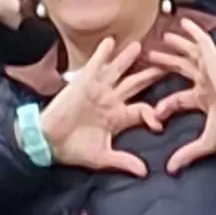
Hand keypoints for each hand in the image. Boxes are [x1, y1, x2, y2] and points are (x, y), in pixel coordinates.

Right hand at [39, 41, 163, 176]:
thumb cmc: (73, 149)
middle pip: (135, 84)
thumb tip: (144, 172)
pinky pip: (95, 64)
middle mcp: (110, 100)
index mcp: (117, 118)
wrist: (48, 141)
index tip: (159, 124)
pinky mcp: (83, 82)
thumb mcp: (101, 157)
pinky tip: (111, 42)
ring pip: (118, 70)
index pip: (142, 111)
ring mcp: (97, 89)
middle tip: (167, 63)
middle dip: (150, 75)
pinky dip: (103, 53)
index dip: (153, 115)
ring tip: (140, 45)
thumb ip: (123, 161)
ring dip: (128, 58)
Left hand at [145, 19, 215, 173]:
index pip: (179, 100)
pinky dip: (193, 30)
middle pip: (182, 70)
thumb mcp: (206, 141)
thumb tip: (171, 170)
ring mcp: (210, 67)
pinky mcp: (213, 57)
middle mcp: (206, 81)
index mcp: (205, 99)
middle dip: (167, 65)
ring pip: (189, 53)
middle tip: (151, 59)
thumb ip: (188, 154)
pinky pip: (202, 40)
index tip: (153, 112)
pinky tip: (182, 21)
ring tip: (162, 38)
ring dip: (176, 46)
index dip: (165, 106)